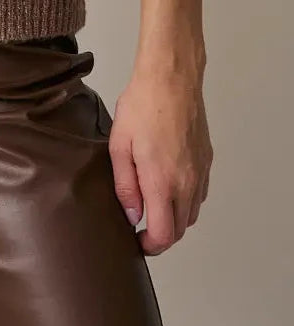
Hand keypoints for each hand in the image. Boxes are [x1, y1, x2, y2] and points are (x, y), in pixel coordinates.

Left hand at [107, 58, 212, 254]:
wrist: (171, 79)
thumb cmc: (141, 106)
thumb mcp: (119, 145)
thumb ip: (125, 186)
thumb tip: (133, 216)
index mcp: (163, 182)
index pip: (164, 235)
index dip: (149, 246)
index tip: (136, 241)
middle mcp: (187, 183)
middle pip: (180, 229)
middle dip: (161, 234)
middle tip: (140, 225)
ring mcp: (200, 172)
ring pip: (191, 213)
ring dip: (174, 218)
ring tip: (152, 205)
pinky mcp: (207, 161)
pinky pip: (199, 194)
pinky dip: (185, 200)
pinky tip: (168, 185)